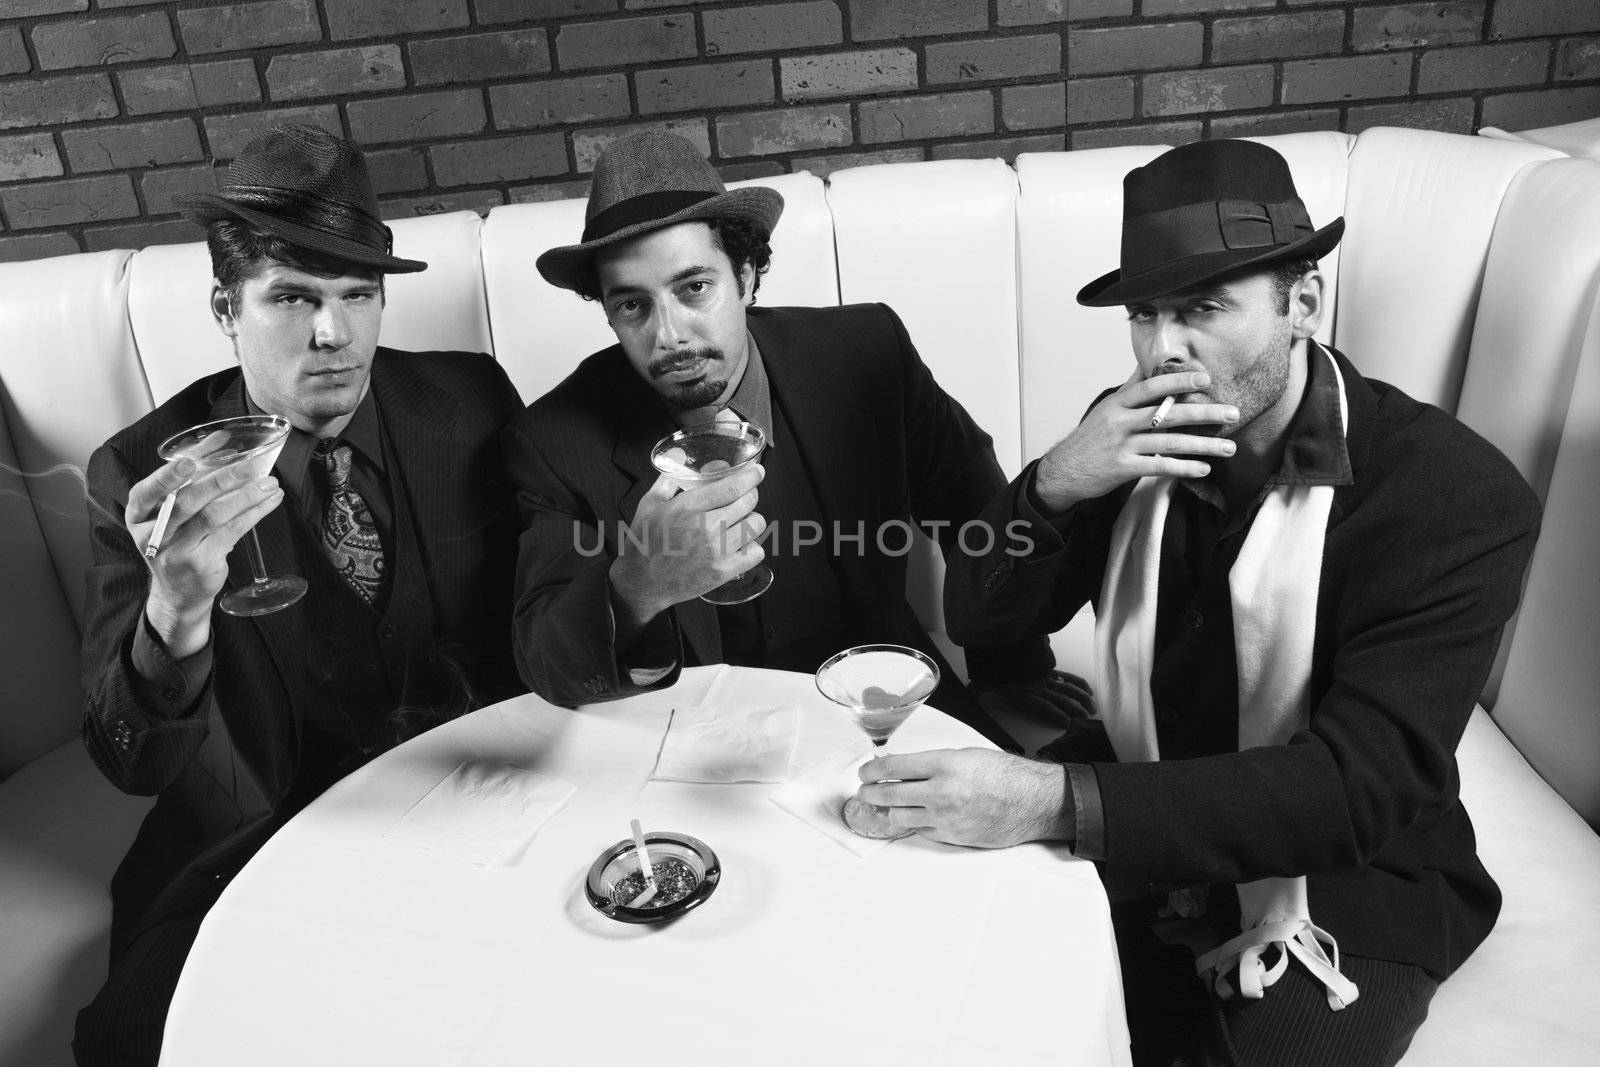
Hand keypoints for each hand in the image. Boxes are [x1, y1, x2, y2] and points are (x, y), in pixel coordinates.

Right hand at [130, 453, 284, 655]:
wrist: (178, 591)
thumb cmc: (177, 540)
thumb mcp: (171, 511)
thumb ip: (191, 476)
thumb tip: (221, 440)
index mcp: (139, 515)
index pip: (147, 492)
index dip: (167, 476)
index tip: (188, 462)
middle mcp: (153, 534)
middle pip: (187, 502)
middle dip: (219, 481)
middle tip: (247, 467)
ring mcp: (176, 551)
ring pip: (213, 516)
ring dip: (246, 497)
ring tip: (270, 484)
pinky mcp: (201, 563)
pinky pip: (231, 532)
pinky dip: (253, 514)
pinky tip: (269, 502)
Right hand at [609, 464, 766, 623]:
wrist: (641, 583)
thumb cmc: (644, 543)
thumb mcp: (649, 505)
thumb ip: (669, 479)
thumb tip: (679, 455)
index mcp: (688, 507)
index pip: (732, 487)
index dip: (751, 476)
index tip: (757, 472)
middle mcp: (706, 527)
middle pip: (748, 502)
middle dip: (750, 495)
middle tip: (745, 497)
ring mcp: (717, 551)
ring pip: (756, 525)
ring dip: (751, 520)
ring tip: (740, 522)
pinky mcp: (723, 571)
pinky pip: (756, 552)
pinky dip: (752, 546)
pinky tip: (740, 545)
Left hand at [855, 748, 1069, 847]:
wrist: (1032, 802)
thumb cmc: (1003, 774)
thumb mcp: (964, 755)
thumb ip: (931, 764)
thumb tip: (900, 770)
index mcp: (944, 765)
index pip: (892, 768)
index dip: (871, 771)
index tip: (865, 773)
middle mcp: (941, 792)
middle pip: (888, 795)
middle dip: (870, 793)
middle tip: (865, 790)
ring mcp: (945, 818)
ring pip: (899, 817)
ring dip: (888, 810)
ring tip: (886, 804)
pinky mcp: (952, 837)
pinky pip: (920, 831)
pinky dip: (914, 822)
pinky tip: (916, 815)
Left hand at [970, 669, 1095, 729]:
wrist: (998, 640)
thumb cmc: (990, 664)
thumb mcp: (981, 682)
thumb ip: (977, 693)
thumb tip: (968, 700)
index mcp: (1021, 693)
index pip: (1040, 705)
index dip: (1054, 714)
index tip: (1067, 722)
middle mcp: (1035, 686)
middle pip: (1059, 698)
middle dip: (1074, 708)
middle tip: (1086, 716)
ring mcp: (1043, 678)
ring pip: (1066, 689)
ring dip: (1080, 697)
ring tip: (1091, 707)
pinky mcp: (1048, 670)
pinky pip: (1066, 677)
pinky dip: (1078, 683)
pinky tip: (1088, 690)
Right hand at [1032, 370, 1238, 512]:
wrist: (1063, 470)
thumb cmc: (1090, 438)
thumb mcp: (1107, 408)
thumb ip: (1131, 387)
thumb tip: (1149, 363)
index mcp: (1119, 403)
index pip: (1152, 386)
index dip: (1179, 381)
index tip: (1206, 379)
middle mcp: (1121, 422)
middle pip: (1168, 414)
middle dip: (1204, 412)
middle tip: (1233, 413)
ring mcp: (1122, 445)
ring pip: (1169, 442)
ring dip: (1203, 445)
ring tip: (1229, 447)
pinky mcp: (1123, 468)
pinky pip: (1159, 467)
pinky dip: (1184, 467)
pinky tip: (1204, 469)